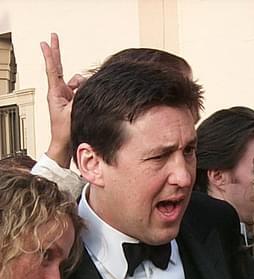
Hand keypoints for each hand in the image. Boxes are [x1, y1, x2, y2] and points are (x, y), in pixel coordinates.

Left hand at [41, 33, 85, 167]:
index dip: (50, 55)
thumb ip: (79, 95)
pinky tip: (86, 99)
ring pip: (77, 81)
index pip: (53, 70)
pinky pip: (80, 90)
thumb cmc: (65, 131)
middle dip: (57, 53)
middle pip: (60, 69)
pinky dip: (85, 92)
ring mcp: (66, 96)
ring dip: (82, 86)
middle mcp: (59, 92)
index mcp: (55, 93)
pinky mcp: (72, 102)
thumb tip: (84, 83)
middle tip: (53, 37)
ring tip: (79, 101)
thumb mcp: (73, 111)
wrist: (64, 144)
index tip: (46, 42)